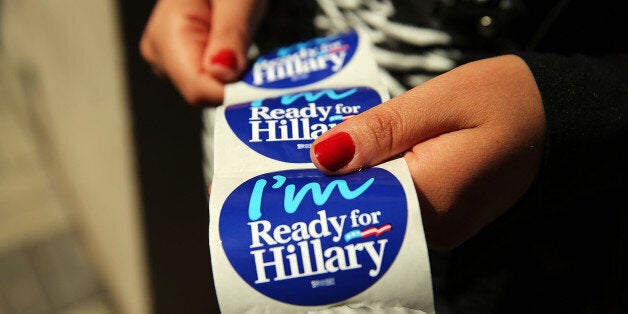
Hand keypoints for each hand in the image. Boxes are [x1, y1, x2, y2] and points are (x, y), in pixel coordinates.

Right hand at [140, 0, 265, 104]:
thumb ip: (230, 33)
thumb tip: (223, 73)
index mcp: (167, 36)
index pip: (198, 89)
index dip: (234, 92)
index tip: (266, 85)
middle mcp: (161, 54)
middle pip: (205, 93)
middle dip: (237, 83)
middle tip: (263, 61)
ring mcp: (170, 59)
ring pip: (210, 90)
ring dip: (237, 77)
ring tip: (248, 45)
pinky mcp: (184, 60)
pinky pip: (211, 80)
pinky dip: (233, 73)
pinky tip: (239, 51)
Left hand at [310, 55, 545, 249]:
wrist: (556, 119)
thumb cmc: (506, 102)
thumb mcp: (439, 101)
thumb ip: (380, 131)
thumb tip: (323, 155)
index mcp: (431, 201)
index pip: (356, 202)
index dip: (323, 182)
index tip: (293, 164)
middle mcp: (434, 229)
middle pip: (366, 209)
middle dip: (338, 180)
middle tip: (309, 150)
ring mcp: (441, 230)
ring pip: (381, 207)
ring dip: (359, 179)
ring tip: (339, 150)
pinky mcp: (445, 220)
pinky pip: (400, 204)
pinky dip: (383, 181)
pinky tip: (373, 158)